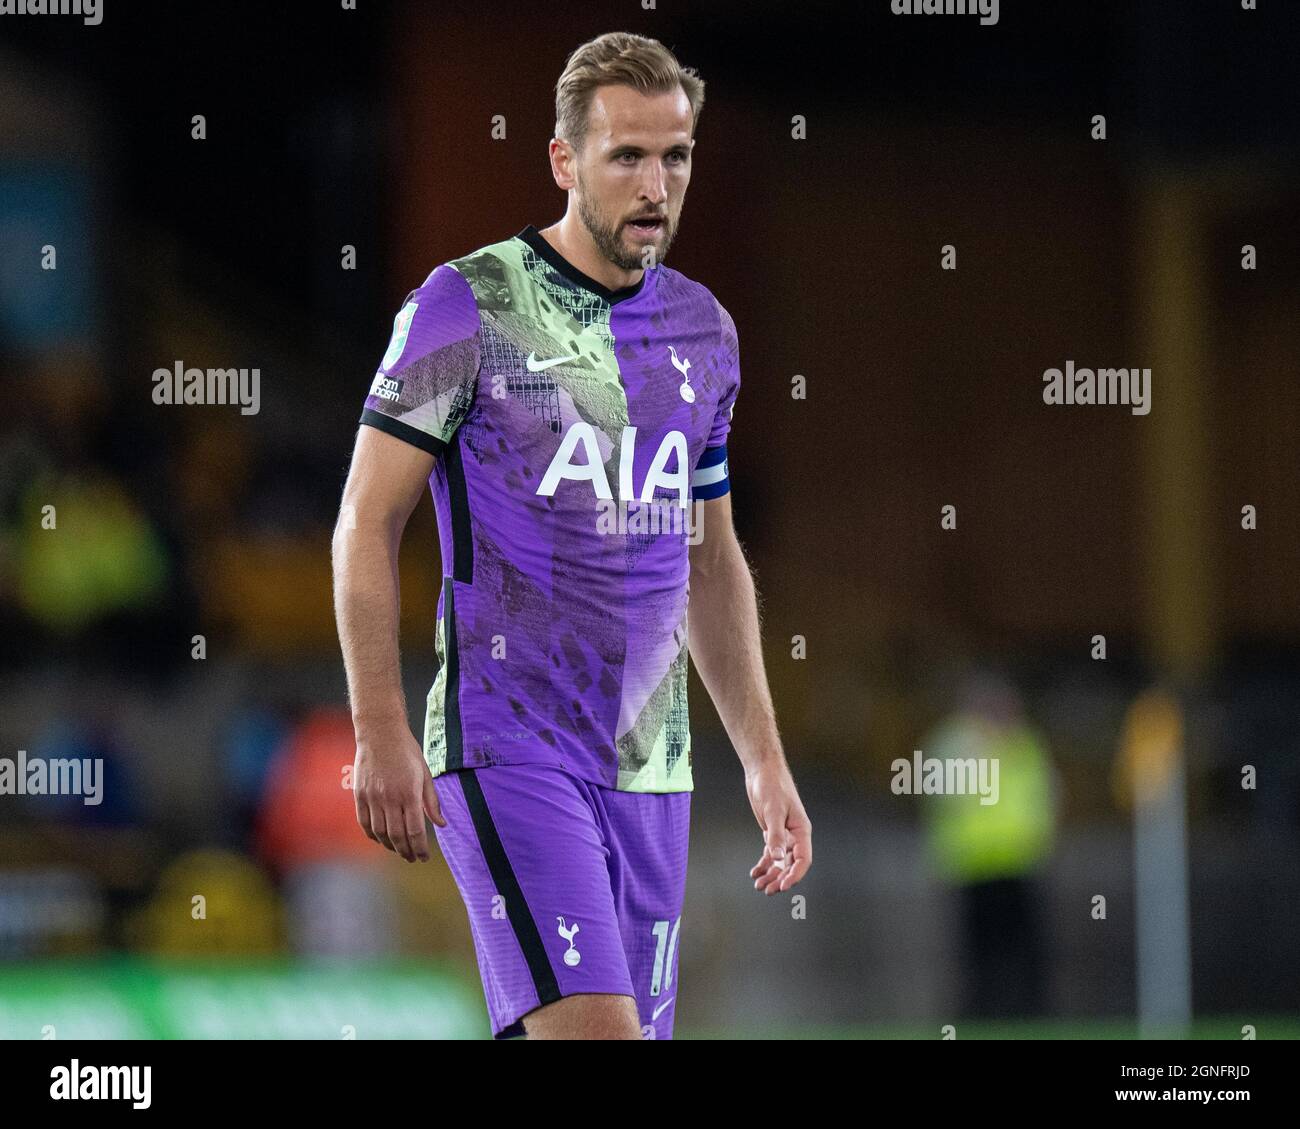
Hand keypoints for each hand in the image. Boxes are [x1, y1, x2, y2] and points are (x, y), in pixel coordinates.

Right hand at [353, 724, 445, 861]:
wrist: (380, 732)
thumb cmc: (406, 751)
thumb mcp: (425, 774)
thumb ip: (432, 801)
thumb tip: (441, 824)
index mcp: (409, 793)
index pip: (415, 831)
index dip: (420, 848)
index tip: (424, 857)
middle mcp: (390, 798)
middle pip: (397, 836)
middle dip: (406, 851)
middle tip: (412, 858)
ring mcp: (372, 797)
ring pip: (380, 832)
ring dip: (390, 846)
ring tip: (399, 850)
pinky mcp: (359, 794)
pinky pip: (364, 822)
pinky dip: (372, 835)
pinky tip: (380, 839)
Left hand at [745, 759, 810, 893]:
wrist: (762, 771)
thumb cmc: (773, 786)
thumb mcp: (773, 810)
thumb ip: (775, 835)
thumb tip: (776, 858)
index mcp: (801, 830)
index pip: (802, 859)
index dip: (794, 875)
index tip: (783, 885)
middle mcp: (794, 835)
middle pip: (790, 864)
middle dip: (779, 878)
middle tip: (767, 890)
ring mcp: (783, 834)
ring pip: (779, 861)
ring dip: (770, 874)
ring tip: (759, 885)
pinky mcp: (772, 831)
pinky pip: (770, 853)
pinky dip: (763, 863)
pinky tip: (755, 871)